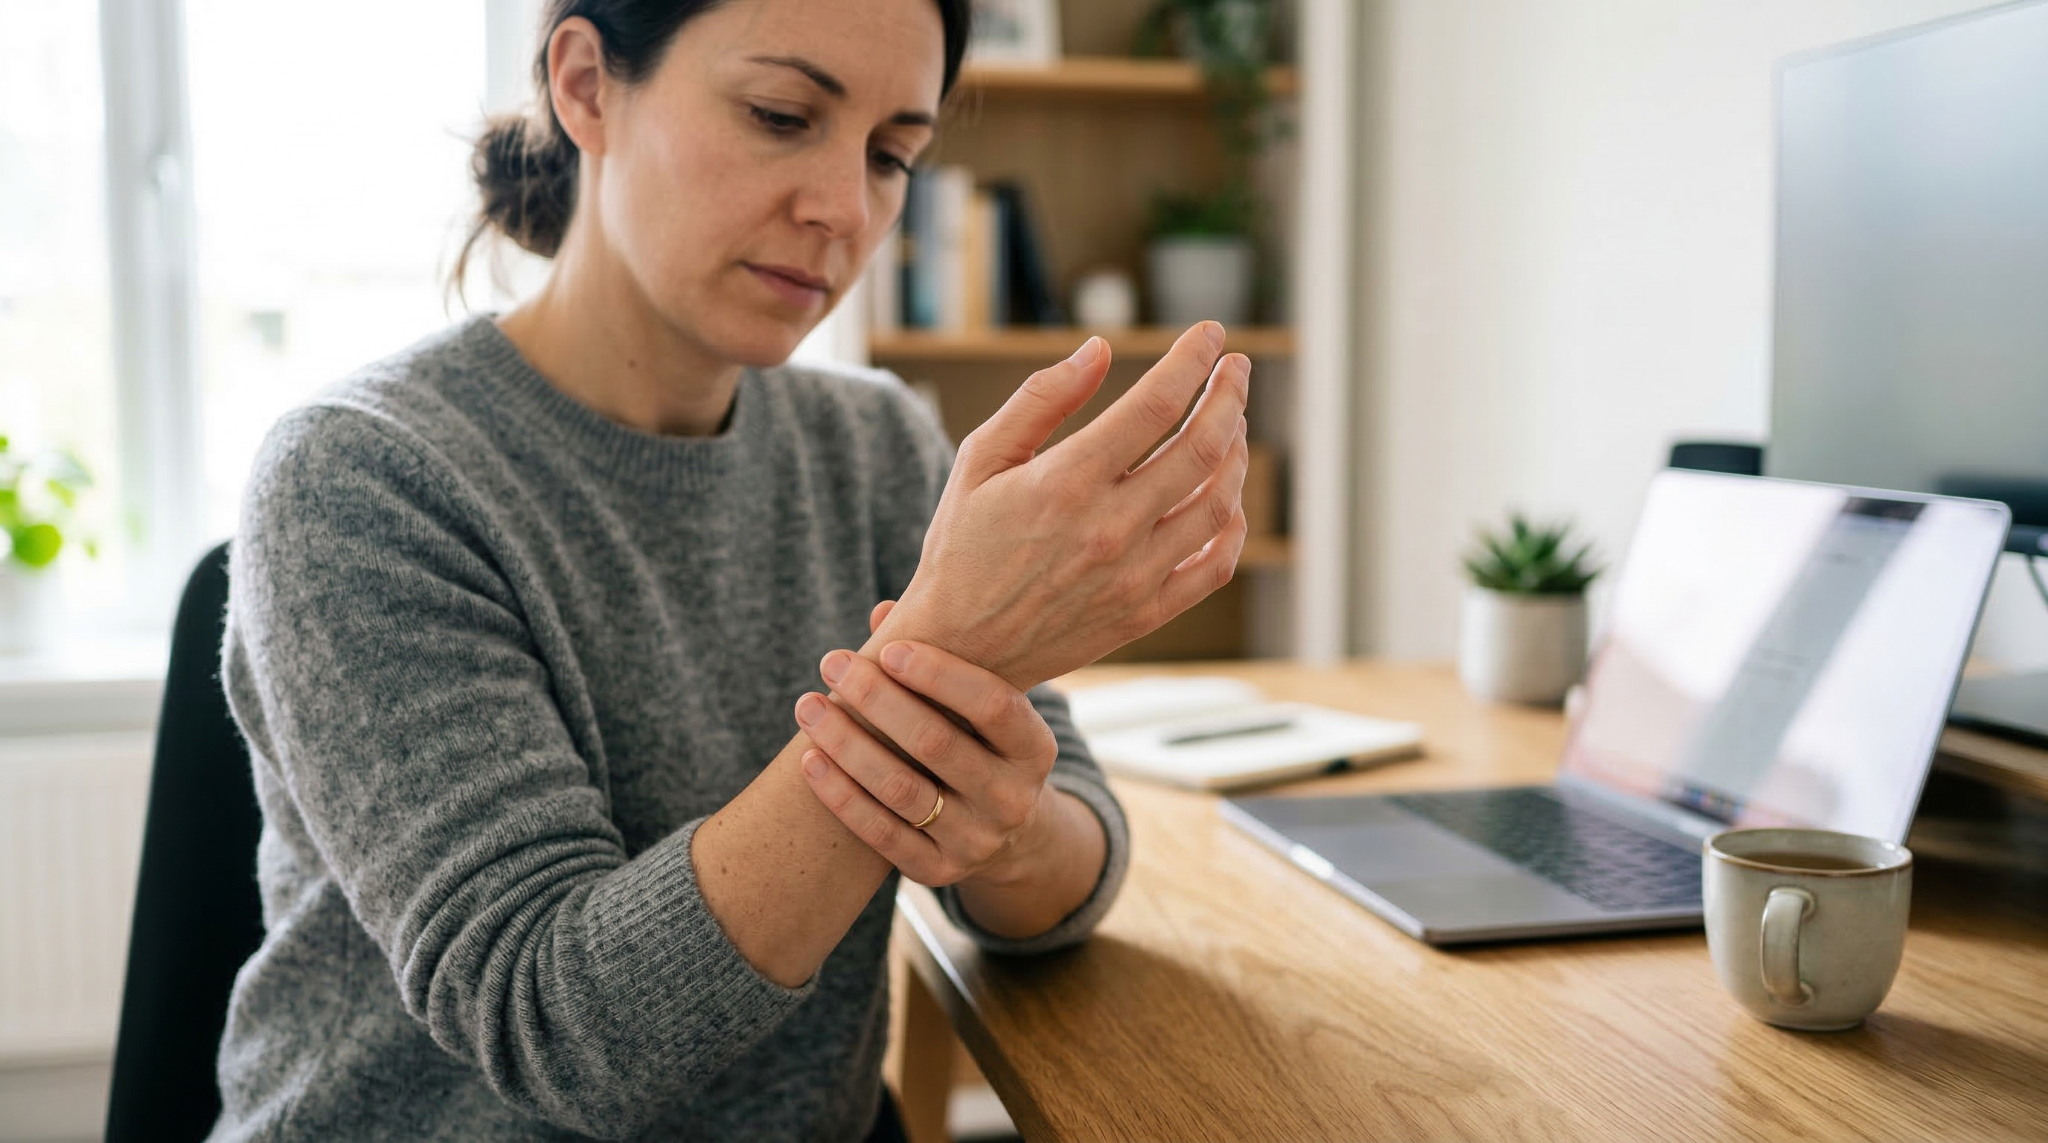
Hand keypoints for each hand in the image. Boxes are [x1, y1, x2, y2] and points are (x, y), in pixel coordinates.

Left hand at [794, 632, 1058, 887]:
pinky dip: (841, 795)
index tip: (889, 648)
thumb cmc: (981, 745)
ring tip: (808, 706)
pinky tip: (810, 761)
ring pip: (900, 790)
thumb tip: (883, 612)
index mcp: (1036, 748)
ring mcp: (978, 841)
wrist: (1005, 835)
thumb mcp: (982, 709)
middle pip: (936, 743)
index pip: (993, 706)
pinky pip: (881, 834)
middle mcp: (1014, 799)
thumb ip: (942, 660)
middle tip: (831, 662)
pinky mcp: (938, 872)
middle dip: (877, 699)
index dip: (940, 675)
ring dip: (847, 744)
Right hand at [873, 323, 1250, 689]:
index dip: (1192, 360)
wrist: (958, 652)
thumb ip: (1040, 399)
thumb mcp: (980, 460)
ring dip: (1237, 452)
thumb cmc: (962, 548)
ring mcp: (1134, 575)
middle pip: (1203, 445)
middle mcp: (1109, 528)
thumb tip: (1098, 349)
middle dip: (1230, 394)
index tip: (1209, 334)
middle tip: (1237, 367)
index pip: (1155, 403)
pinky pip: (1215, 565)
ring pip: (1219, 501)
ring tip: (1233, 424)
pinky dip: (1232, 524)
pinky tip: (1226, 497)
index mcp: (1066, 481)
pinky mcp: (1146, 614)